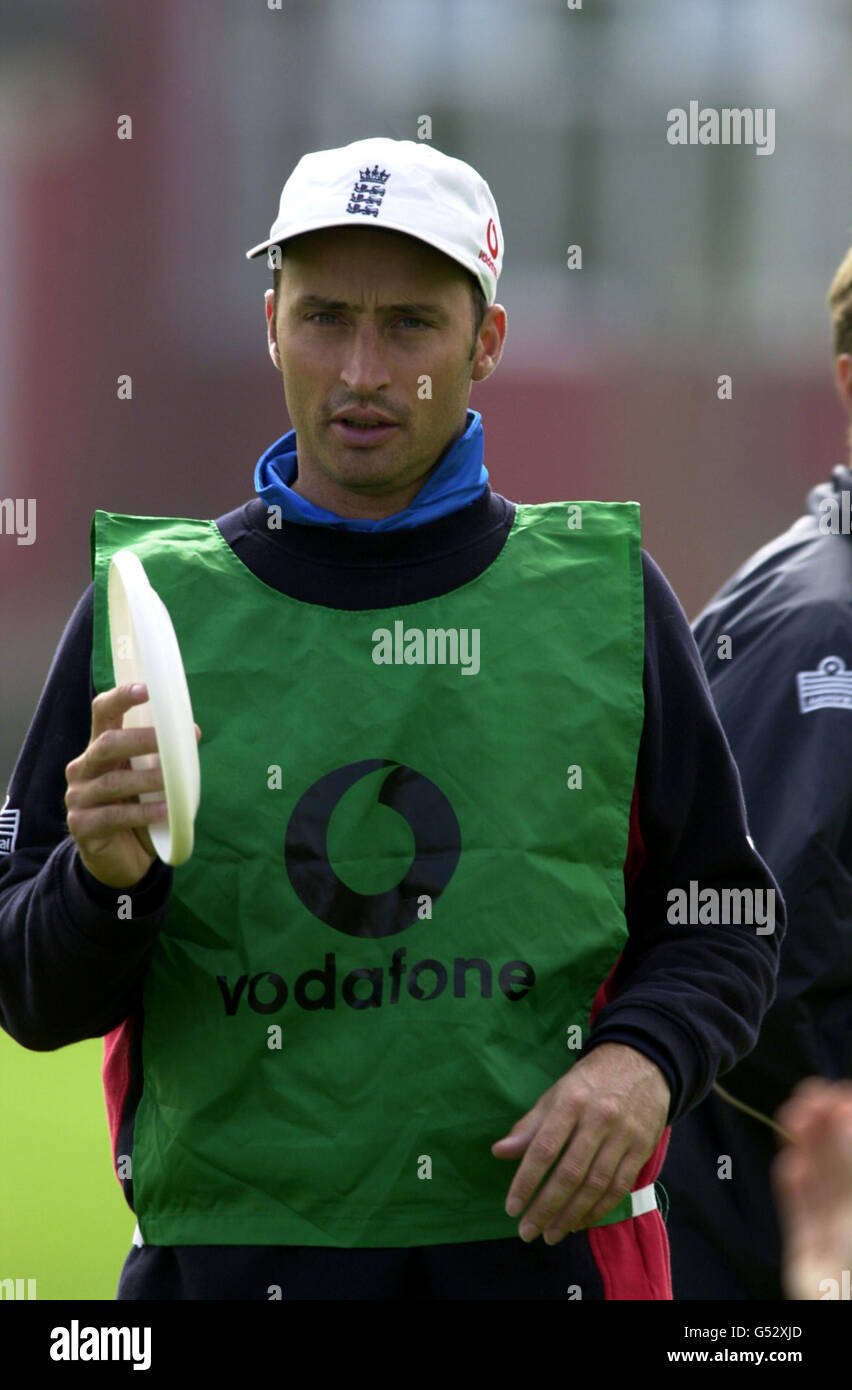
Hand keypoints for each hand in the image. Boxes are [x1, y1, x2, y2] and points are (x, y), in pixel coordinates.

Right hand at [65, 682, 200, 889]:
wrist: (121, 858)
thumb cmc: (138, 809)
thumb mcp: (148, 778)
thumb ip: (160, 756)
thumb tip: (193, 732)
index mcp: (100, 748)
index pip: (103, 713)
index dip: (121, 698)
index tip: (146, 689)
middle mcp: (83, 768)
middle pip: (107, 744)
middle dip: (142, 739)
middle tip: (171, 741)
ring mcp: (79, 798)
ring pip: (114, 781)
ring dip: (149, 779)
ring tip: (174, 782)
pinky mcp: (83, 826)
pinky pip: (115, 816)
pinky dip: (145, 812)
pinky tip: (167, 811)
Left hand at [491, 1042, 669, 1243]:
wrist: (642, 1062)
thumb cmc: (590, 1082)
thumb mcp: (556, 1094)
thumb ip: (529, 1126)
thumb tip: (499, 1152)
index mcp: (571, 1101)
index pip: (544, 1148)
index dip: (526, 1181)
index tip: (512, 1208)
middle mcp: (598, 1119)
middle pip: (570, 1173)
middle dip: (546, 1207)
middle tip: (528, 1232)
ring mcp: (624, 1135)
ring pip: (595, 1185)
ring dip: (571, 1215)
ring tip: (552, 1234)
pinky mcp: (642, 1148)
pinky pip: (619, 1187)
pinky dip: (599, 1209)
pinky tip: (580, 1222)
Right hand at [773, 1077, 851, 1299]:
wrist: (844, 1306)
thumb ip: (846, 1160)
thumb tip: (839, 1113)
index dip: (848, 1116)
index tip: (838, 1094)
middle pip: (841, 1158)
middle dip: (823, 1125)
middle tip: (809, 1097)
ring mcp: (835, 1231)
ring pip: (817, 1180)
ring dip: (802, 1146)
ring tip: (792, 1117)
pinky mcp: (807, 1251)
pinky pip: (799, 1212)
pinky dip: (792, 1188)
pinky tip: (789, 1166)